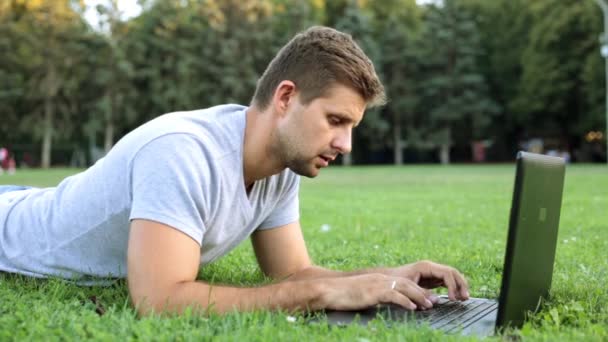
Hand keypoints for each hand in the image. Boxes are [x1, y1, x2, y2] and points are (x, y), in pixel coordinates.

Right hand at [319, 273, 434, 310]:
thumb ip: (376, 297)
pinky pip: (394, 295)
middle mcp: (381, 279)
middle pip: (408, 284)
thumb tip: (386, 304)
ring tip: (428, 306)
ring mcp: (378, 284)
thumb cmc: (345, 295)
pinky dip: (405, 301)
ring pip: (404, 288)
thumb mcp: (364, 294)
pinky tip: (413, 308)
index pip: (403, 283)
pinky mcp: (374, 291)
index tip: (427, 299)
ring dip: (418, 297)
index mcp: (380, 279)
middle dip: (422, 293)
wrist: (330, 290)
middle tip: (434, 302)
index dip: (417, 291)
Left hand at [388, 260, 469, 300]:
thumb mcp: (408, 286)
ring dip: (459, 286)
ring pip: (452, 276)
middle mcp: (432, 267)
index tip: (453, 298)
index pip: (447, 273)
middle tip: (465, 298)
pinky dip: (454, 288)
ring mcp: (433, 272)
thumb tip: (436, 301)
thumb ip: (421, 293)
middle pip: (452, 272)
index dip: (453, 285)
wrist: (388, 279)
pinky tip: (457, 297)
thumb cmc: (396, 281)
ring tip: (464, 298)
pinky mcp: (432, 279)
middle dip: (461, 284)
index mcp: (427, 266)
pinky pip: (447, 282)